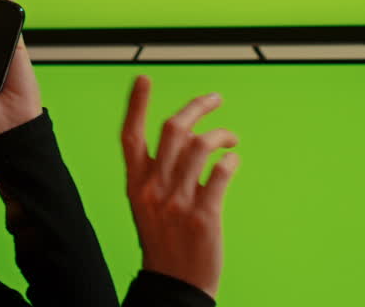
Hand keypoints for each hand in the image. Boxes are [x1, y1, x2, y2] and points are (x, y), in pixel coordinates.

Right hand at [121, 75, 239, 299]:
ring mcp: (178, 202)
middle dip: (196, 106)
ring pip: (199, 146)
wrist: (174, 284)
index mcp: (136, 184)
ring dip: (221, 135)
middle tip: (215, 98)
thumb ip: (163, 172)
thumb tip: (190, 138)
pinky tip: (234, 162)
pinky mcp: (203, 216)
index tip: (143, 79)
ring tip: (231, 139)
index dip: (135, 105)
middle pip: (173, 130)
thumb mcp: (149, 204)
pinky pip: (221, 175)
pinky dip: (231, 162)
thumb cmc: (164, 242)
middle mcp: (154, 189)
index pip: (130, 136)